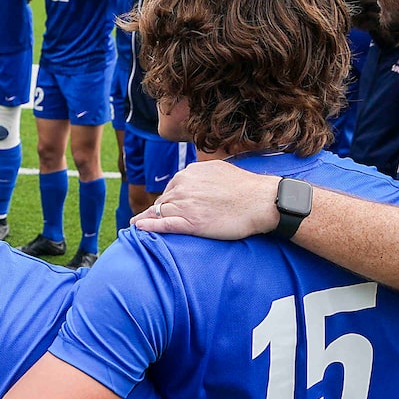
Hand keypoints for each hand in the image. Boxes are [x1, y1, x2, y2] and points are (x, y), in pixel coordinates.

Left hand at [132, 160, 280, 239]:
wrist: (262, 201)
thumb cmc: (246, 188)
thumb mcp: (219, 170)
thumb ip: (203, 175)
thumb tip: (197, 177)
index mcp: (189, 173)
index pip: (171, 189)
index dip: (168, 201)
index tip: (164, 209)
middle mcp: (183, 186)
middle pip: (162, 201)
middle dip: (156, 211)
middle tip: (148, 221)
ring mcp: (185, 204)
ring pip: (158, 212)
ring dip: (147, 219)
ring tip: (136, 226)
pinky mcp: (190, 222)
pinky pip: (163, 224)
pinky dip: (148, 225)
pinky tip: (138, 227)